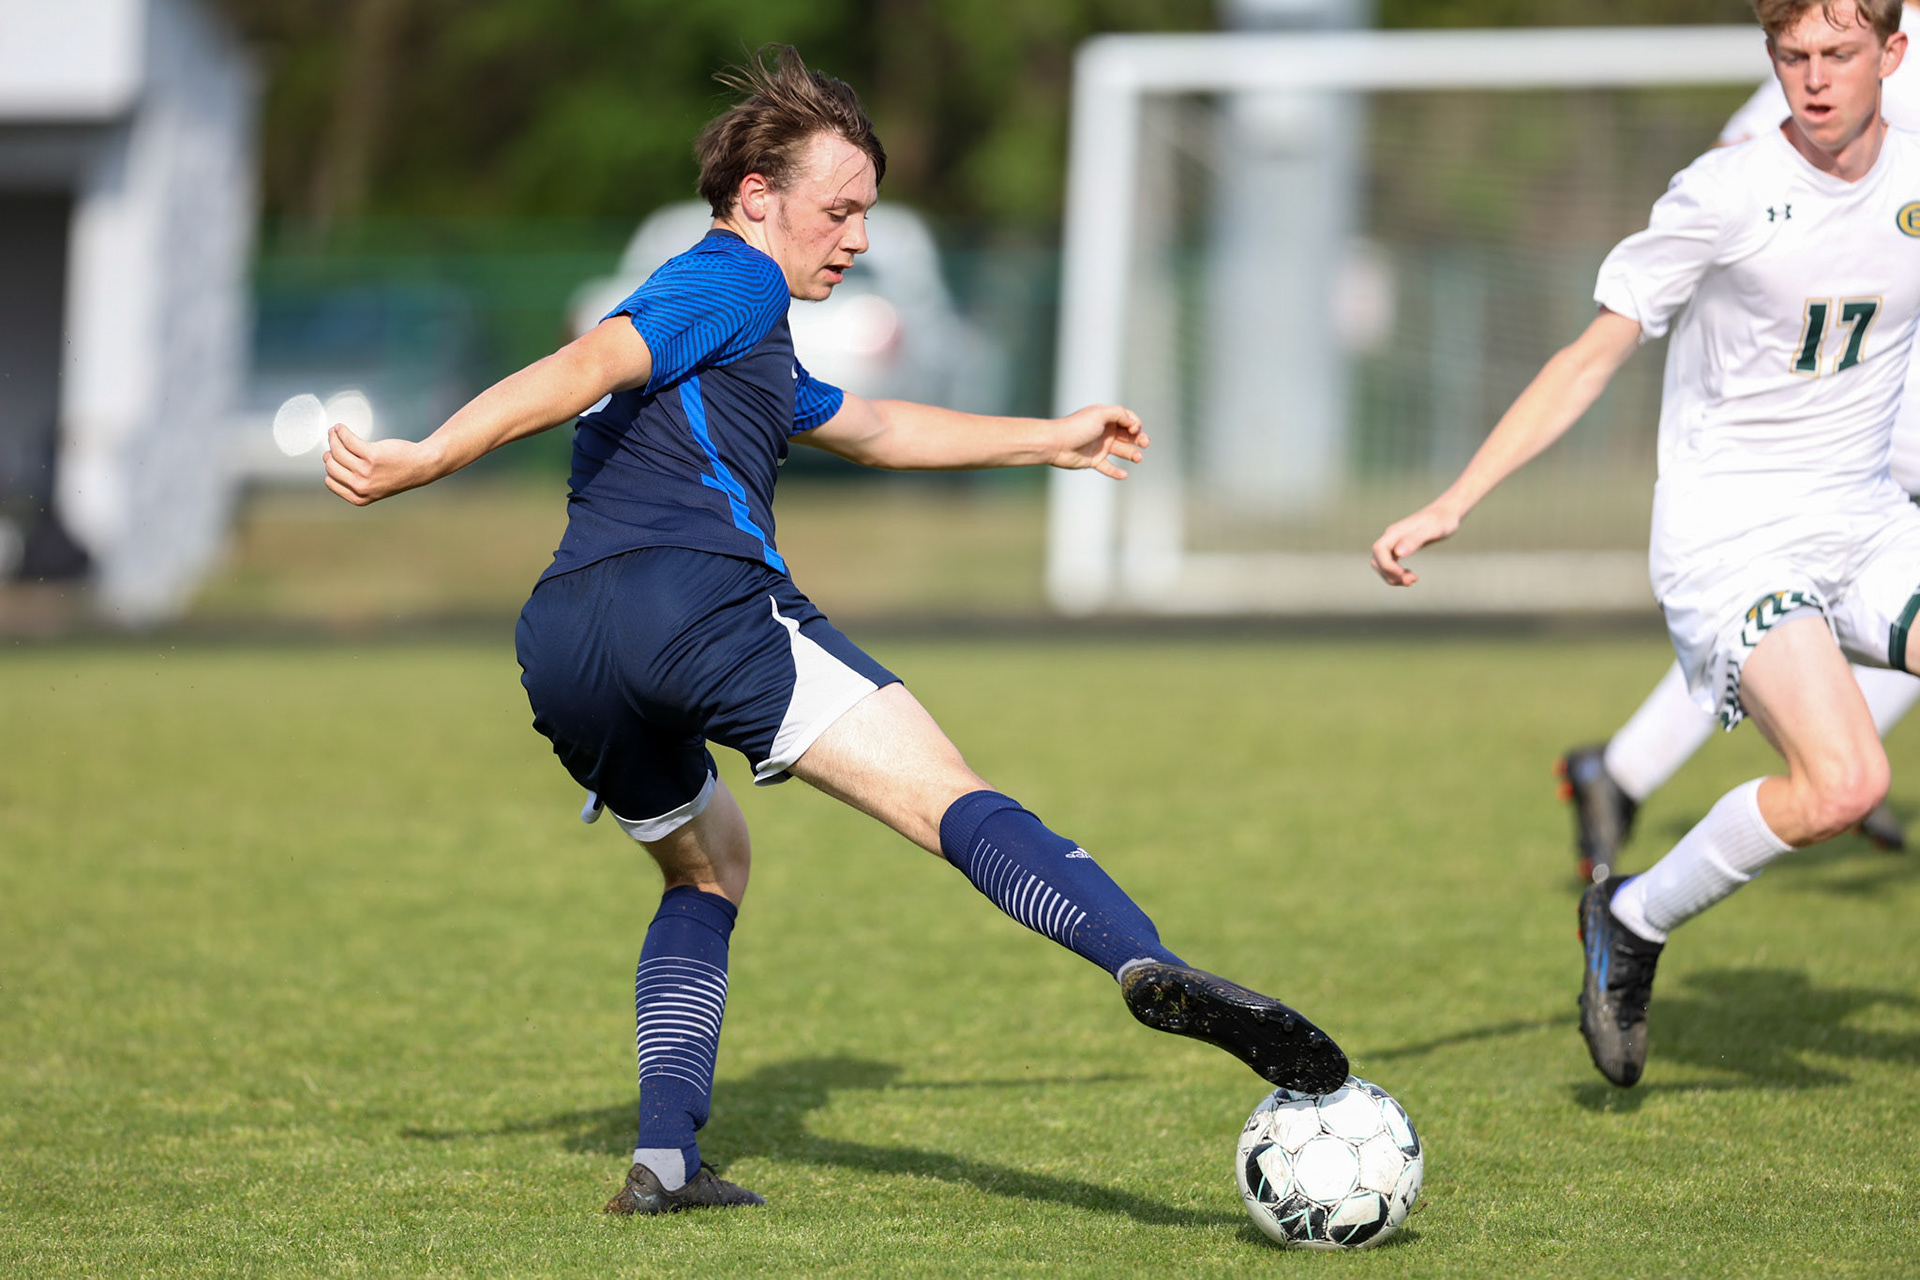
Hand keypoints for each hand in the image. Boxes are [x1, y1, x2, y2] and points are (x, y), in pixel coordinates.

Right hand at [323, 425, 441, 504]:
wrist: (420, 467)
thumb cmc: (396, 474)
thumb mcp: (372, 485)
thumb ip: (351, 478)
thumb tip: (327, 457)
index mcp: (359, 497)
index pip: (330, 481)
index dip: (331, 468)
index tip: (333, 458)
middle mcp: (361, 486)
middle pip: (331, 465)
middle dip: (331, 451)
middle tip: (334, 441)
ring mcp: (366, 471)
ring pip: (338, 451)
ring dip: (334, 437)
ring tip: (336, 431)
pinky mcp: (372, 455)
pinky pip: (348, 440)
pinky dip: (342, 432)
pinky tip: (341, 428)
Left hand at [1050, 404, 1148, 478]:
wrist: (1055, 444)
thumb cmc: (1077, 427)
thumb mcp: (1100, 414)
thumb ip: (1119, 414)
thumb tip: (1134, 423)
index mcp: (1106, 417)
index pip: (1127, 418)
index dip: (1135, 423)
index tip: (1134, 429)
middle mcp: (1104, 431)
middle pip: (1127, 435)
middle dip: (1138, 439)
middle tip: (1145, 444)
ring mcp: (1100, 446)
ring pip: (1121, 451)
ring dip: (1132, 454)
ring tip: (1138, 458)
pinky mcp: (1094, 460)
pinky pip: (1108, 467)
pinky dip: (1116, 471)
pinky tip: (1124, 475)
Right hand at [1370, 503, 1461, 586]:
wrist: (1446, 513)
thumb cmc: (1442, 520)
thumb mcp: (1433, 530)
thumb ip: (1415, 540)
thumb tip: (1398, 553)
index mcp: (1396, 532)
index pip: (1379, 549)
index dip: (1386, 565)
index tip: (1403, 573)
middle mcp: (1391, 537)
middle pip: (1377, 560)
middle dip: (1390, 574)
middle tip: (1412, 581)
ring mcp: (1394, 542)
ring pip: (1382, 564)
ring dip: (1393, 576)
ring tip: (1413, 580)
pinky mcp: (1399, 547)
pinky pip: (1390, 564)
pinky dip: (1397, 573)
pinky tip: (1411, 575)